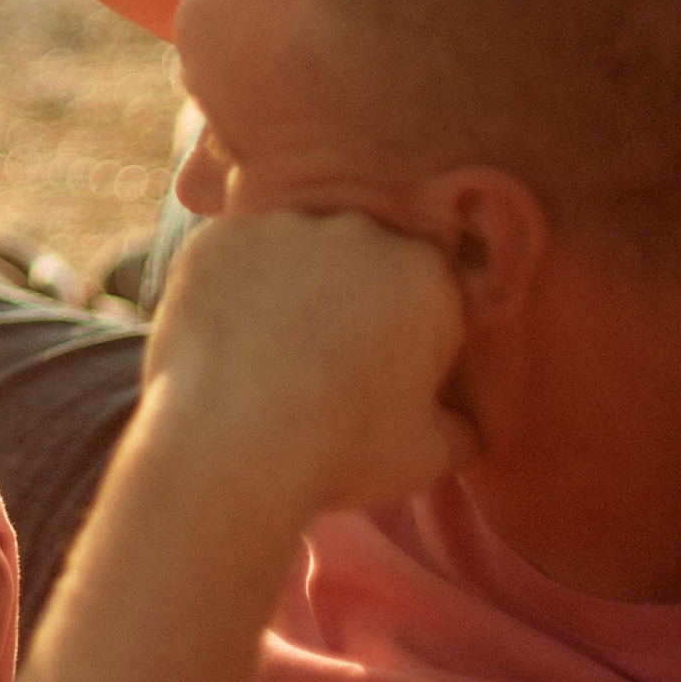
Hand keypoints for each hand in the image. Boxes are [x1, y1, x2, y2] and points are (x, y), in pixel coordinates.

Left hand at [144, 210, 474, 515]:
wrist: (230, 442)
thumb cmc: (340, 450)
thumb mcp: (429, 454)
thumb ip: (461, 426)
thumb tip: (464, 423)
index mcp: (425, 273)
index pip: (427, 293)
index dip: (410, 338)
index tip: (385, 378)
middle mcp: (356, 231)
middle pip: (361, 263)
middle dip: (351, 302)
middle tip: (323, 364)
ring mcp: (280, 227)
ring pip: (295, 254)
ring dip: (290, 289)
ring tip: (269, 356)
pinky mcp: (216, 238)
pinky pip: (234, 258)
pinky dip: (232, 289)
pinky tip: (227, 340)